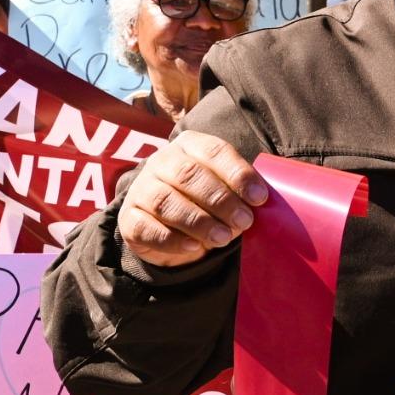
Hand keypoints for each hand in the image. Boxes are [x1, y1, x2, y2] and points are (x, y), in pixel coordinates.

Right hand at [117, 129, 268, 266]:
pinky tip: (194, 248)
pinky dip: (172, 240)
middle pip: (189, 175)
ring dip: (198, 221)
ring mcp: (141, 188)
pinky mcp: (128, 218)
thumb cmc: (205, 201)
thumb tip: (265, 204)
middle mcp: (161, 161)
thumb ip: (241, 192)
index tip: (259, 198)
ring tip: (224, 238)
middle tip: (245, 221)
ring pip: (166, 201)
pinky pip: (147, 227)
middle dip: (221, 200)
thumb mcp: (225, 189)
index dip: (238, 173)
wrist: (166, 224)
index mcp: (190, 146)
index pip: (214, 151)